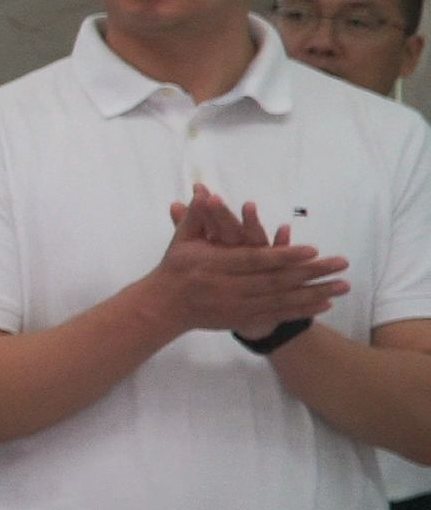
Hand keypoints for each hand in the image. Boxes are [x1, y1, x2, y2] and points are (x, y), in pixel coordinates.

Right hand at [143, 182, 347, 335]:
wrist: (165, 306)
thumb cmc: (176, 268)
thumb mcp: (182, 240)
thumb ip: (196, 217)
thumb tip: (202, 191)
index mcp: (216, 265)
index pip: (255, 259)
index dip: (284, 255)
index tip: (312, 250)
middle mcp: (230, 287)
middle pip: (277, 280)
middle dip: (313, 272)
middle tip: (341, 263)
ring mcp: (238, 306)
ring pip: (283, 299)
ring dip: (316, 293)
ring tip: (344, 285)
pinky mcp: (243, 318)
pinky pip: (278, 314)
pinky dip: (302, 310)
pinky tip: (325, 304)